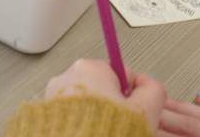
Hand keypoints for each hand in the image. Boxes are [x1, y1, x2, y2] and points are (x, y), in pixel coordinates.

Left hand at [44, 59, 165, 131]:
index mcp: (91, 68)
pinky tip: (89, 134)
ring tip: (105, 132)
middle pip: (102, 87)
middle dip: (114, 105)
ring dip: (96, 115)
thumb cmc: (102, 132)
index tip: (137, 109)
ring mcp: (53, 96)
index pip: (122, 72)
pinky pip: (70, 115)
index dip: (134, 94)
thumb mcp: (144, 110)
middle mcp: (68, 77)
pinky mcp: (46, 115)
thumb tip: (152, 87)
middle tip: (123, 123)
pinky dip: (81, 123)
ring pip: (85, 103)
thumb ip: (153, 91)